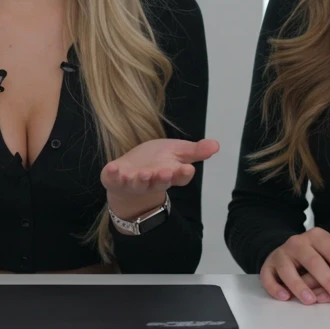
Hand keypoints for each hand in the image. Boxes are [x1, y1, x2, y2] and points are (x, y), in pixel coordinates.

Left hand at [100, 138, 218, 216]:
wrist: (130, 174)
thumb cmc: (156, 162)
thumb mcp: (177, 152)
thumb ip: (195, 150)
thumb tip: (216, 144)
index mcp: (170, 174)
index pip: (180, 176)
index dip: (183, 173)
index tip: (188, 169)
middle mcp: (152, 181)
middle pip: (159, 182)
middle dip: (162, 178)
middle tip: (166, 173)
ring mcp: (133, 182)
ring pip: (138, 183)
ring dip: (140, 180)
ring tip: (141, 174)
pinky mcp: (115, 180)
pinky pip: (113, 179)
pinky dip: (113, 175)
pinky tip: (113, 168)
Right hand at [260, 227, 329, 304]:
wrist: (290, 251)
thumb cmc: (317, 257)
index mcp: (317, 236)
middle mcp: (298, 242)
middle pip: (313, 261)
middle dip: (329, 281)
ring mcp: (281, 253)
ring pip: (289, 269)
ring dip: (300, 285)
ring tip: (311, 300)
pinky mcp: (268, 266)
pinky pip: (268, 277)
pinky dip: (275, 287)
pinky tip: (285, 297)